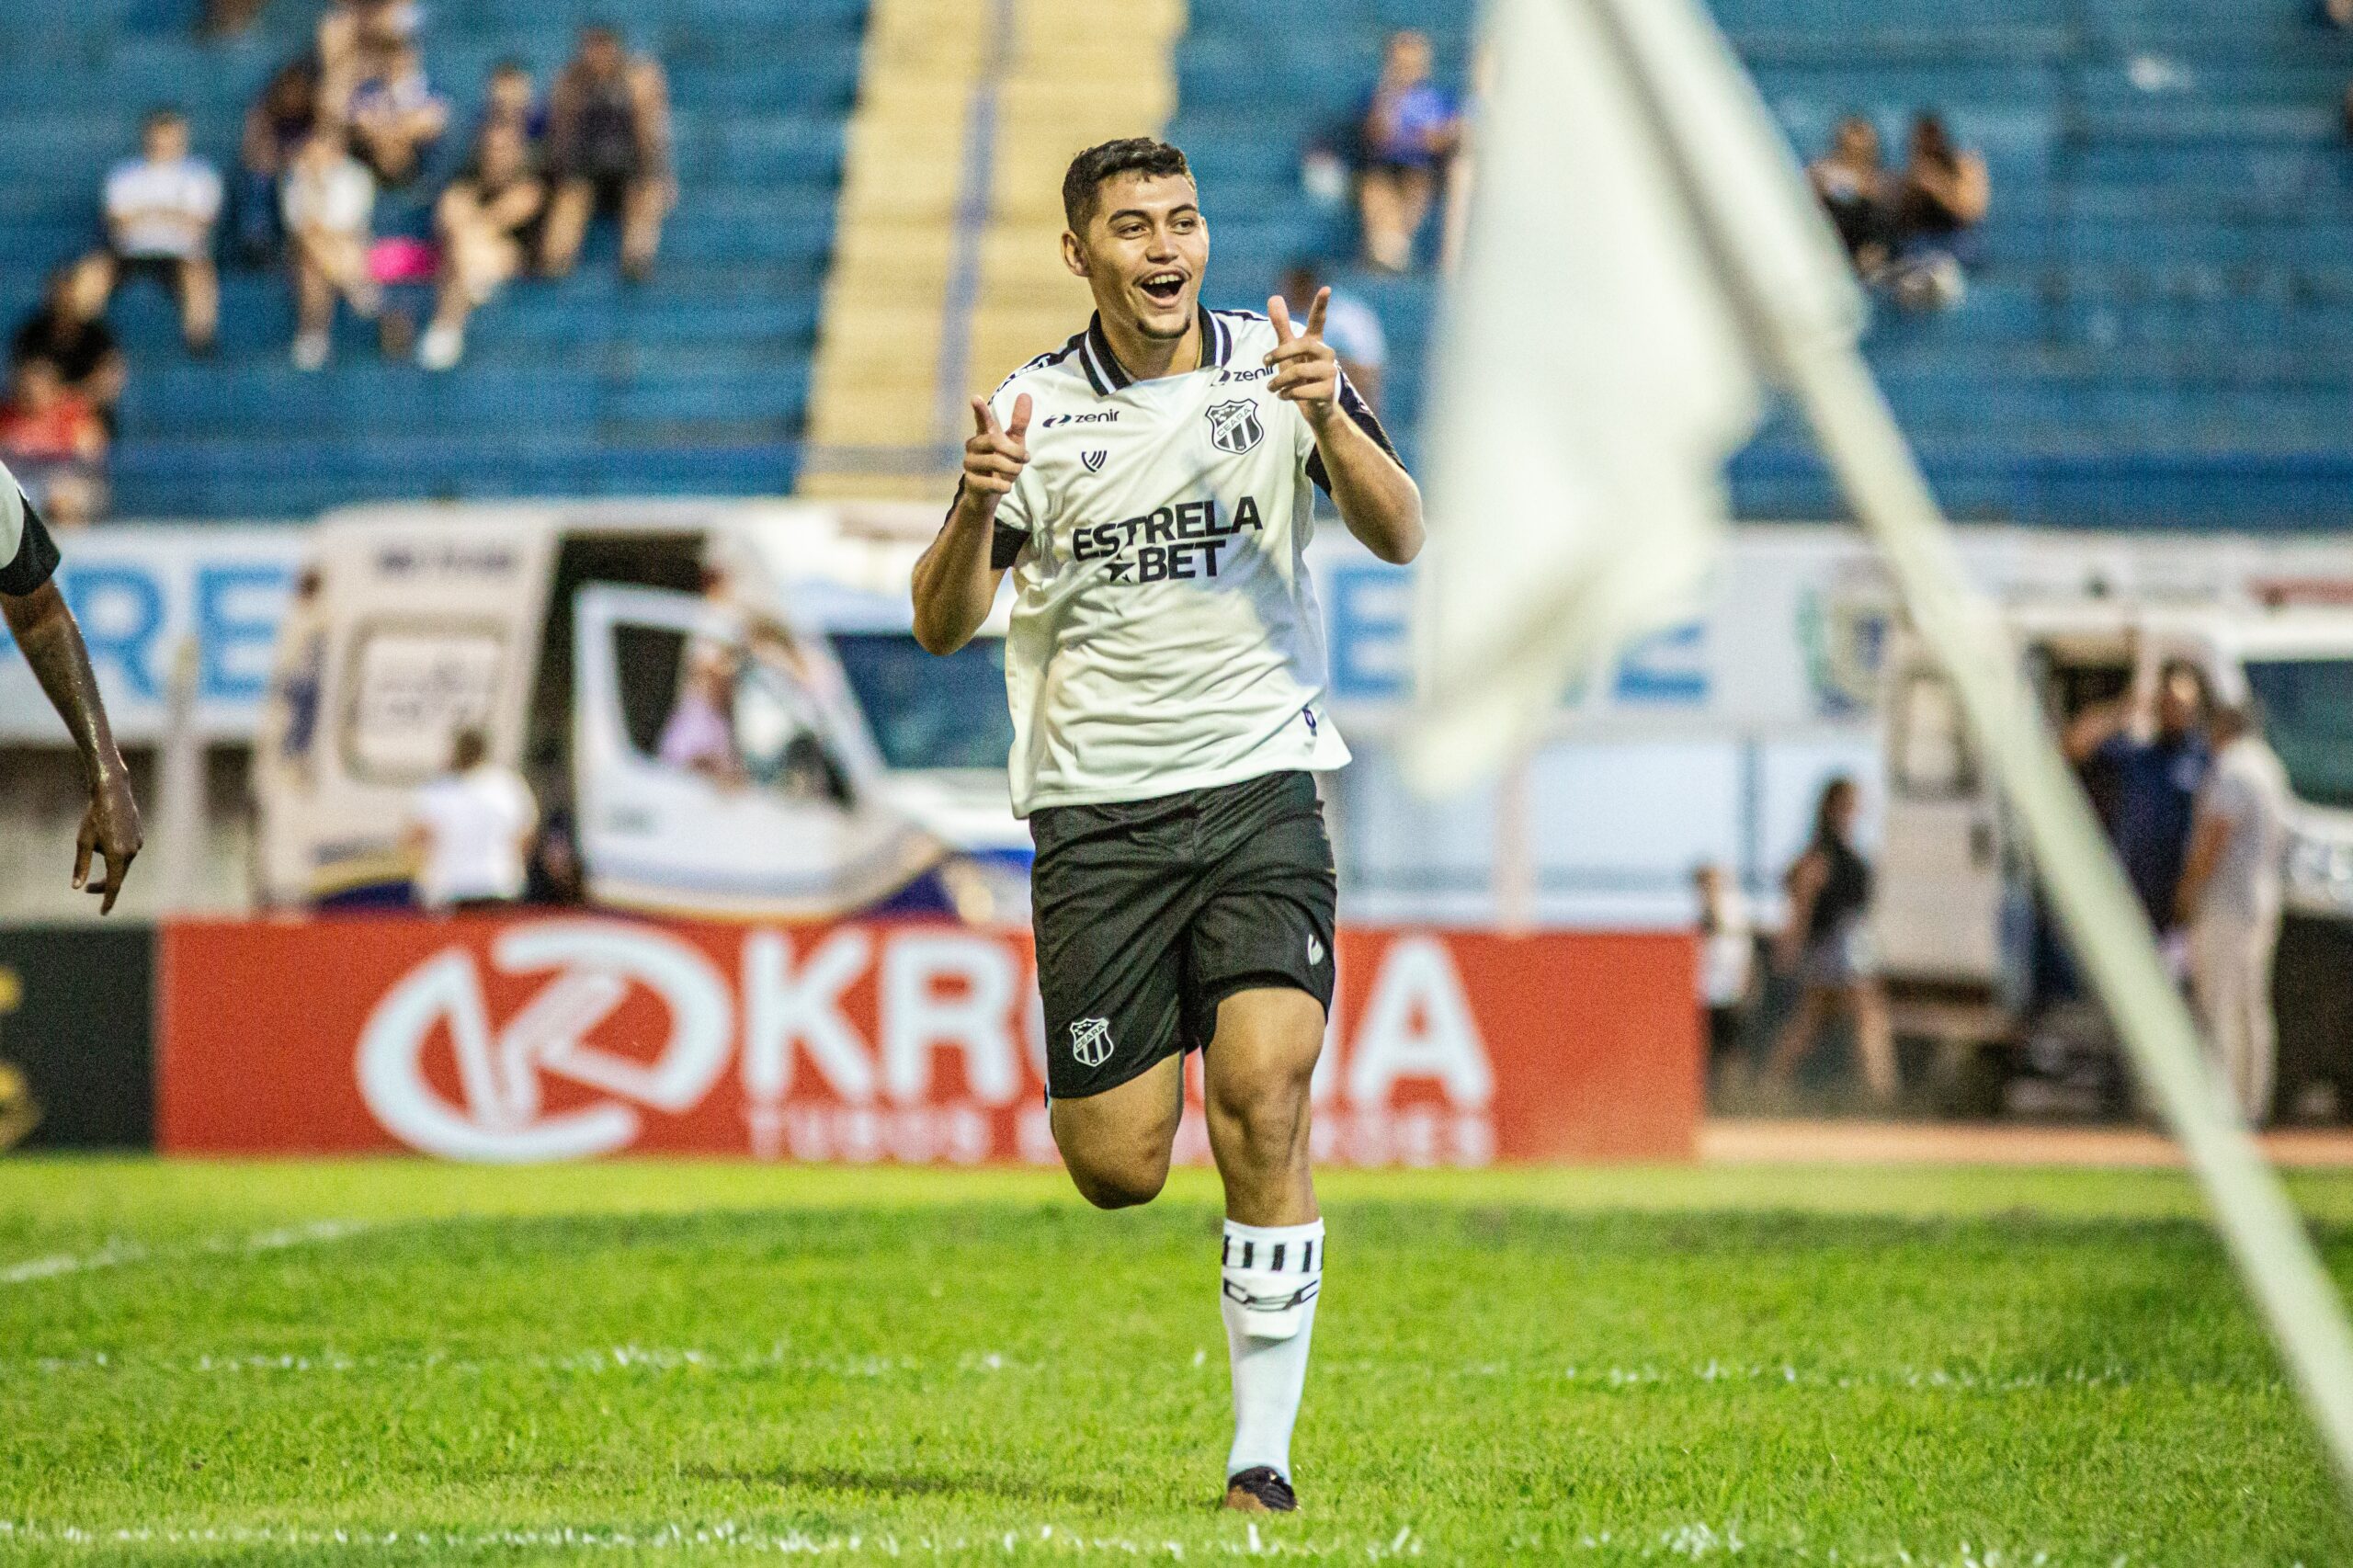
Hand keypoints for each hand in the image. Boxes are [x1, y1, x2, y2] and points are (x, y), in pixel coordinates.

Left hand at [75, 767, 141, 914]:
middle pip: (118, 876)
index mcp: (117, 855)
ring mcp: (138, 845)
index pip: (113, 885)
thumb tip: (77, 886)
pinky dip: (116, 850)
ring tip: (96, 835)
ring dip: (109, 860)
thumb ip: (81, 866)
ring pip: (122, 862)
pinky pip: (126, 851)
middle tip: (87, 889)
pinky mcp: (140, 838)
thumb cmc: (94, 816)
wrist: (113, 793)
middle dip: (103, 884)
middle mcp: (131, 852)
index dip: (107, 900)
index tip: (103, 912)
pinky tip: (107, 831)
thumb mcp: (82, 841)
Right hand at [962, 393, 1031, 501]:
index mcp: (984, 434)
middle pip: (995, 442)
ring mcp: (969, 464)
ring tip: (1014, 474)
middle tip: (1025, 460)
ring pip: (995, 462)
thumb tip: (1025, 395)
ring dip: (1013, 470)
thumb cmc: (1002, 464)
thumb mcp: (1014, 443)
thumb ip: (1019, 422)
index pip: (982, 420)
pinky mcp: (970, 482)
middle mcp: (973, 446)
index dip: (980, 410)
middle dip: (1015, 452)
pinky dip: (1005, 486)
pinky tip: (1005, 486)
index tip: (975, 398)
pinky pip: (992, 483)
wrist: (990, 494)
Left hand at [1266, 289, 1340, 426]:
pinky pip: (1302, 390)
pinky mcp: (1328, 392)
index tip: (1326, 288)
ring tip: (1271, 388)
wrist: (1316, 408)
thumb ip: (1282, 326)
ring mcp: (1330, 373)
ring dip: (1279, 381)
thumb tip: (1274, 297)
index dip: (1321, 305)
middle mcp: (1327, 354)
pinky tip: (1284, 396)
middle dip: (1279, 354)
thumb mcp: (1288, 351)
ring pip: (1298, 371)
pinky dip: (1287, 394)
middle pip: (1301, 345)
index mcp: (1316, 342)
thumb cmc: (1301, 376)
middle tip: (1264, 362)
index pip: (1318, 321)